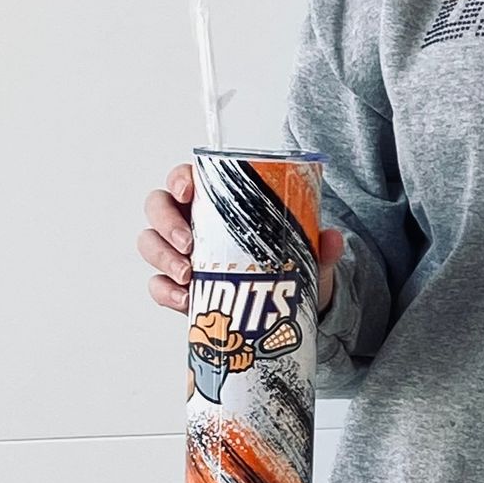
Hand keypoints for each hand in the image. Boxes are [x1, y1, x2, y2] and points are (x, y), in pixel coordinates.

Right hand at [137, 161, 346, 313]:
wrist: (282, 305)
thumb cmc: (283, 263)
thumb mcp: (305, 253)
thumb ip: (320, 246)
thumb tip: (333, 239)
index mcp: (214, 200)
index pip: (186, 178)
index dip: (179, 179)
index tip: (188, 191)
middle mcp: (189, 221)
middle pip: (157, 207)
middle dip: (166, 223)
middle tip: (189, 244)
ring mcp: (178, 253)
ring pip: (150, 243)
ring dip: (162, 257)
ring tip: (188, 276)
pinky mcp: (176, 285)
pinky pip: (158, 284)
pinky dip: (165, 292)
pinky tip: (184, 300)